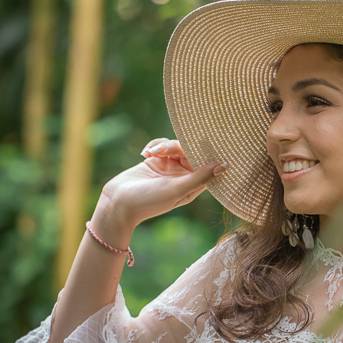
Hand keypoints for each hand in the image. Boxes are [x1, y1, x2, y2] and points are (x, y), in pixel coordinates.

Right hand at [98, 137, 226, 227]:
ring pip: (176, 146)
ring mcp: (169, 168)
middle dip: (177, 146)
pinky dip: (155, 145)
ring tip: (151, 153)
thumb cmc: (149, 201)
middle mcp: (184, 176)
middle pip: (190, 151)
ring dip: (164, 145)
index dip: (207, 153)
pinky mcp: (156, 161)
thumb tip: (224, 166)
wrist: (118, 202)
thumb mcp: (177, 189)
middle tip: (162, 151)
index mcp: (193, 185)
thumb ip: (201, 177)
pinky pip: (161, 145)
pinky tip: (144, 153)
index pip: (208, 165)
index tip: (205, 140)